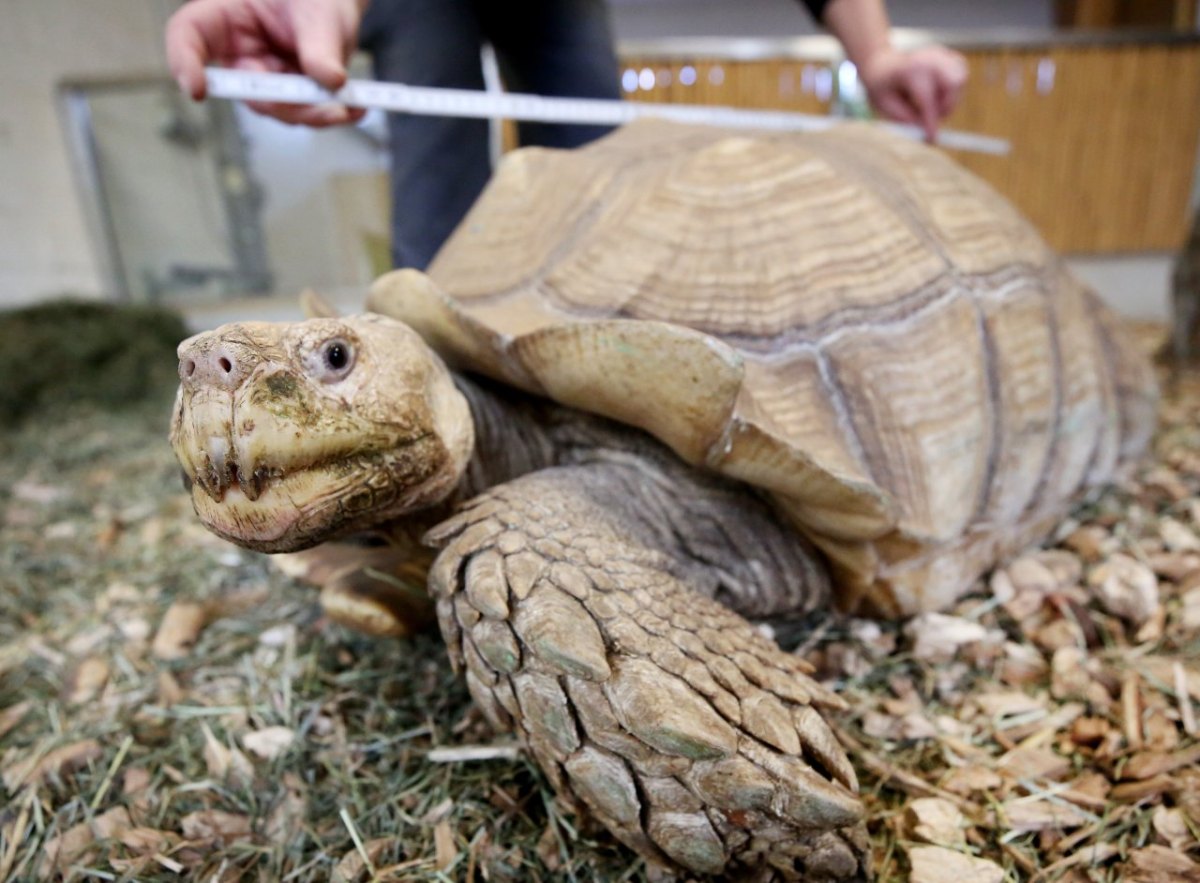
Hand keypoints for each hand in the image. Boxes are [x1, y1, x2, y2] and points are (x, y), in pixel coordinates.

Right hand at [166, 0, 367, 126]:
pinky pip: (305, 112)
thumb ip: (320, 44)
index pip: (188, 36)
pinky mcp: (290, 94)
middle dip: (285, 105)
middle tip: (327, 108)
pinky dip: (331, 113)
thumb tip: (331, 81)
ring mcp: (264, 76)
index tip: (197, 91)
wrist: (337, 3)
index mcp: (224, 17)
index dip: (184, 62)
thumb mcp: (318, 10)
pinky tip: (357, 109)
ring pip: (278, 109)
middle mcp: (239, 52)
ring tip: (349, 108)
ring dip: (313, 113)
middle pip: (246, 90)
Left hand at [856, 45, 967, 141]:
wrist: (882, 64)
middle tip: (930, 115)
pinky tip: (938, 93)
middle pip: (954, 82)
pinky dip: (954, 89)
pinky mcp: (950, 57)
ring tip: (931, 103)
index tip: (932, 137)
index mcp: (909, 69)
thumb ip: (906, 119)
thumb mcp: (885, 106)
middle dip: (946, 105)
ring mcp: (942, 54)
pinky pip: (962, 75)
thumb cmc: (882, 87)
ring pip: (961, 79)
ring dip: (950, 98)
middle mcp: (929, 57)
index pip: (927, 98)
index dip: (930, 120)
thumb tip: (927, 131)